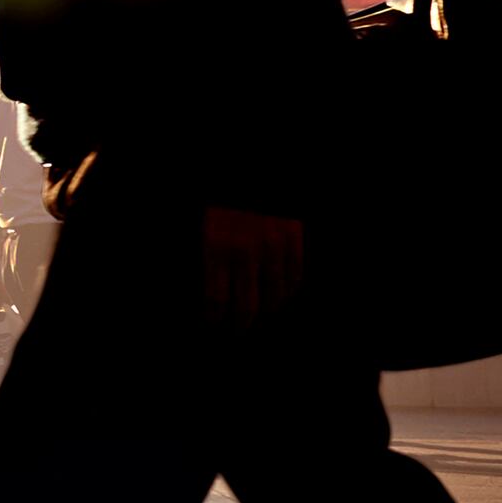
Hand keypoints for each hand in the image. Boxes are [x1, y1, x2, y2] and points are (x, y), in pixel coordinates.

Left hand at [202, 205, 307, 323]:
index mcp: (216, 247)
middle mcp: (244, 250)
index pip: (215, 297)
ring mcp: (273, 244)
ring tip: (264, 316)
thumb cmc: (222, 200)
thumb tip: (208, 286)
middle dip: (242, 322)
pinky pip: (296, 273)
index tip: (214, 325)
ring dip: (269, 309)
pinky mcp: (294, 236)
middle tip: (240, 331)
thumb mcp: (204, 225)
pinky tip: (284, 295)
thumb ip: (207, 255)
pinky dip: (291, 289)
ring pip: (275, 293)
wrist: (252, 171)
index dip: (215, 317)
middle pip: (246, 304)